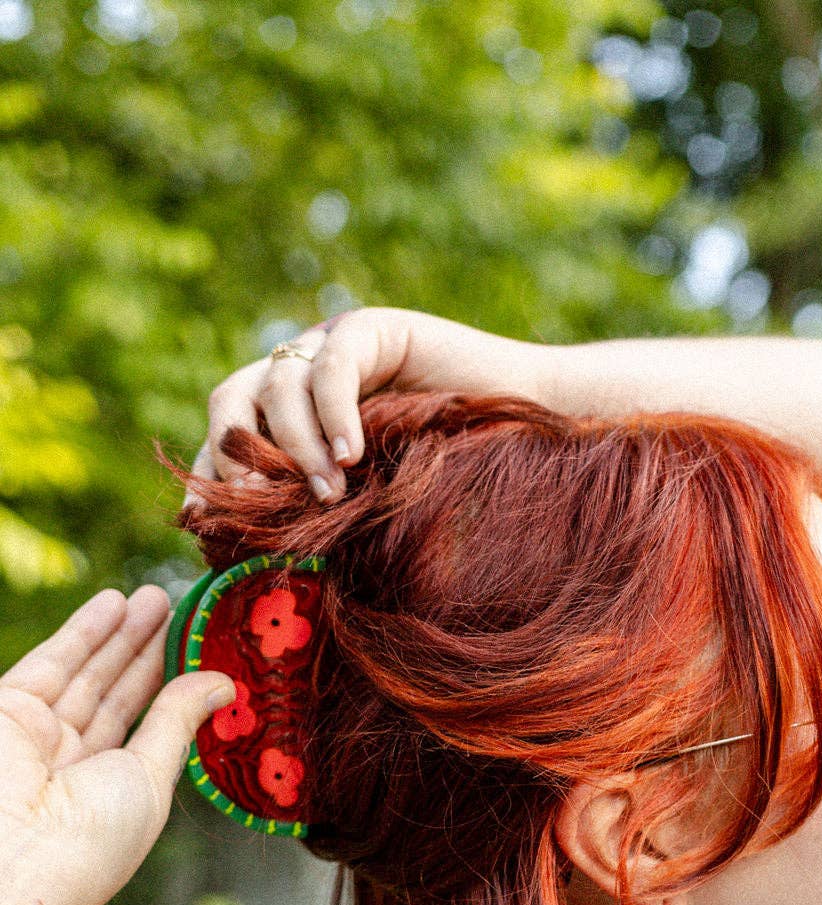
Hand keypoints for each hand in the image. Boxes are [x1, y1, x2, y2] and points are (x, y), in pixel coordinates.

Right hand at [0, 585, 234, 904]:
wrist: (12, 860)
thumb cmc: (90, 840)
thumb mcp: (149, 778)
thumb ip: (178, 723)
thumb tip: (222, 683)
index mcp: (111, 796)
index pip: (148, 730)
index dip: (172, 690)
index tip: (200, 655)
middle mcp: (73, 767)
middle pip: (120, 697)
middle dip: (149, 653)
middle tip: (182, 612)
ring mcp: (39, 737)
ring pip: (89, 674)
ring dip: (123, 634)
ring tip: (158, 597)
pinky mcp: (8, 709)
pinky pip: (53, 663)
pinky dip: (85, 632)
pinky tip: (115, 603)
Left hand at [188, 307, 544, 503]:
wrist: (528, 433)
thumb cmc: (456, 482)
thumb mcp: (372, 506)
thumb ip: (322, 518)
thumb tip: (259, 570)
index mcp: (292, 418)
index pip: (227, 438)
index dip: (209, 476)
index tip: (204, 525)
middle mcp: (303, 377)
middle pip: (231, 398)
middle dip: (233, 454)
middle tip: (252, 503)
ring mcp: (334, 347)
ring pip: (277, 384)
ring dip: (294, 447)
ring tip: (330, 493)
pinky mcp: (373, 329)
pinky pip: (331, 365)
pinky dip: (332, 414)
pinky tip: (352, 456)